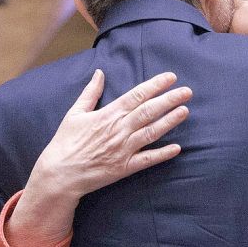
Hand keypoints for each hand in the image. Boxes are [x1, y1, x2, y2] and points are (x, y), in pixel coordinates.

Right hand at [13, 70, 190, 242]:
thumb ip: (90, 92)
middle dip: (169, 99)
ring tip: (185, 111)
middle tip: (187, 91)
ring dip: (170, 121)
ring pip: (151, 132)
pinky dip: (162, 154)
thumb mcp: (75, 113)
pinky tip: (177, 148)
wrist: (60, 173)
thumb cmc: (66, 142)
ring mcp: (123, 149)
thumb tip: (100, 73)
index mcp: (108, 114)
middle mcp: (118, 130)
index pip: (136, 96)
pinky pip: (147, 160)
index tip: (171, 77)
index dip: (155, 86)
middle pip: (149, 111)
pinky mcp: (125, 167)